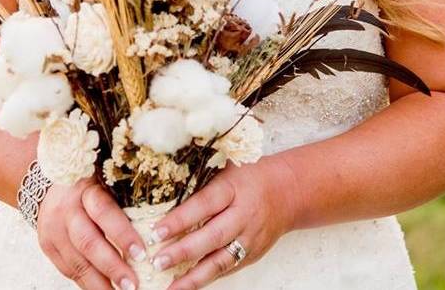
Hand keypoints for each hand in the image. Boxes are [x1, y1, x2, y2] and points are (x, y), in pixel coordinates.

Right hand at [37, 178, 145, 289]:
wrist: (50, 183)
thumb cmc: (93, 183)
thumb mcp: (109, 182)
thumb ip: (128, 199)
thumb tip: (159, 226)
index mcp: (87, 190)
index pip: (104, 212)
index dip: (123, 234)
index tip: (142, 253)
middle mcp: (67, 210)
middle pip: (89, 243)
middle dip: (112, 267)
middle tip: (133, 284)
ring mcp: (54, 230)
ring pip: (77, 263)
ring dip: (101, 284)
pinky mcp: (48, 246)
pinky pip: (69, 271)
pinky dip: (88, 284)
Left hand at [150, 158, 297, 289]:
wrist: (287, 192)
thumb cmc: (248, 176)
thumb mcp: (226, 167)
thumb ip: (199, 177)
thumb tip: (160, 188)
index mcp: (233, 188)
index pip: (204, 204)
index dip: (180, 219)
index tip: (156, 231)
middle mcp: (244, 215)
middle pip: (212, 236)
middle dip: (183, 251)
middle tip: (157, 261)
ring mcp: (250, 238)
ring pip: (220, 261)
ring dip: (193, 276)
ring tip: (169, 287)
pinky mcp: (253, 254)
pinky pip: (227, 268)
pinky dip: (206, 279)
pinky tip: (185, 285)